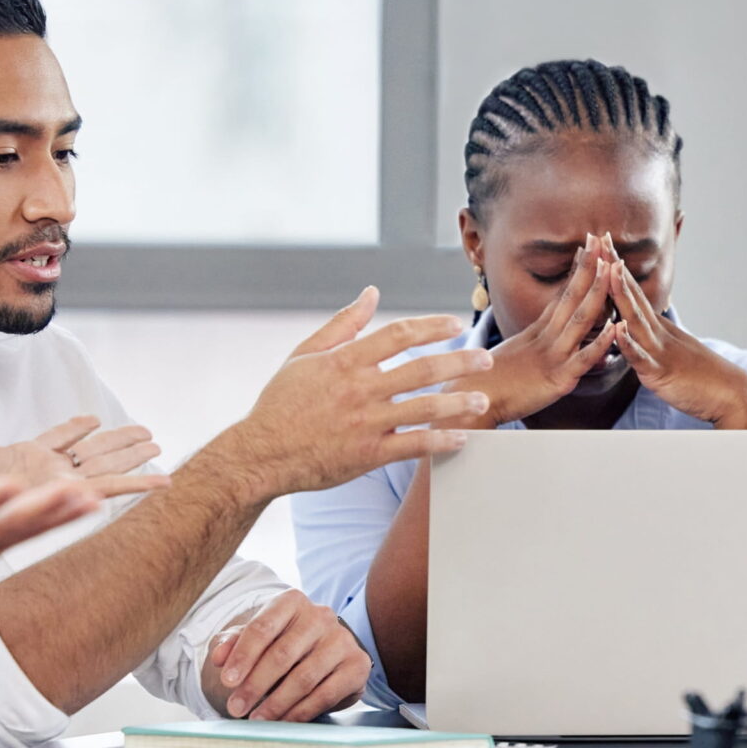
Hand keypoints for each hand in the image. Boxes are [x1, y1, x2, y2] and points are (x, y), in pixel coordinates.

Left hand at [0, 374, 169, 501]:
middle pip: (94, 450)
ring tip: (158, 445)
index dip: (76, 427)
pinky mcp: (73, 495)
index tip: (93, 418)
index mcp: (29, 455)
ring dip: (133, 456)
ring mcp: (64, 483)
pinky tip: (160, 481)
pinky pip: (111, 488)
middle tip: (146, 431)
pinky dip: (137, 485)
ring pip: (107, 465)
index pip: (60, 437)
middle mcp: (52, 470)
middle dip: (120, 441)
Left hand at [201, 590, 369, 720]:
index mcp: (292, 602)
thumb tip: (218, 657)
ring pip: (304, 677)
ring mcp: (343, 640)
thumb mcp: (257, 639)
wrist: (327, 653)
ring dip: (276, 703)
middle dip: (255, 685)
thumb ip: (234, 644)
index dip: (243, 656)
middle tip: (236, 707)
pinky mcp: (357, 665)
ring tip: (256, 719)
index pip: (263, 628)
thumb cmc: (285, 643)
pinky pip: (325, 694)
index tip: (226, 681)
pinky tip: (283, 721)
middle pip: (282, 654)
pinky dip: (301, 712)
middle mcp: (321, 616)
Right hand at [222, 287, 494, 495]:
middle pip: (422, 369)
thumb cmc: (280, 403)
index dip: (432, 327)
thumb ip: (342, 324)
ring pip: (424, 408)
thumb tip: (370, 293)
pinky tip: (462, 437)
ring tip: (483, 400)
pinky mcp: (368, 454)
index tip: (455, 324)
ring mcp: (366, 423)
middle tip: (486, 359)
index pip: (399, 334)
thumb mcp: (305, 355)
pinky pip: (413, 445)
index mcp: (345, 361)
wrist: (260, 453)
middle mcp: (360, 389)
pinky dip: (440, 441)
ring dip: (458, 403)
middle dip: (460, 361)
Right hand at [441, 241, 622, 426]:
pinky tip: (617, 328)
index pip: (561, 294)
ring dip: (597, 291)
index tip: (588, 246)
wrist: (473, 401)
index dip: (577, 271)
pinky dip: (601, 343)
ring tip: (611, 267)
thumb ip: (529, 342)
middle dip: (589, 268)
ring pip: (581, 319)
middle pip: (571, 296)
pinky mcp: (558, 379)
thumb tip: (537, 333)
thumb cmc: (488, 382)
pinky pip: (583, 359)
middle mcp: (546, 338)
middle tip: (601, 239)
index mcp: (536, 332)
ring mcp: (553, 356)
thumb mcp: (512, 354)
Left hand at [603, 233, 746, 428]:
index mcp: (657, 328)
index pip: (633, 291)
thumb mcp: (672, 351)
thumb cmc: (701, 377)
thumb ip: (654, 338)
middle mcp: (657, 333)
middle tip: (600, 238)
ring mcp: (659, 350)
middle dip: (614, 267)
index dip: (616, 267)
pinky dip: (629, 344)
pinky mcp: (661, 373)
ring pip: (636, 318)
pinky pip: (642, 358)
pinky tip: (618, 330)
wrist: (730, 395)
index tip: (602, 241)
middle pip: (633, 295)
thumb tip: (637, 328)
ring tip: (609, 269)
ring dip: (622, 293)